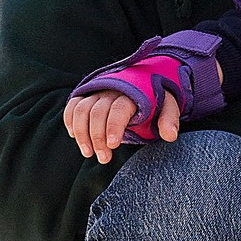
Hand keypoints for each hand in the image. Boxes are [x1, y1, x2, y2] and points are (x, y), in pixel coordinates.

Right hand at [63, 89, 179, 163]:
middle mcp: (111, 90)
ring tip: (88, 153)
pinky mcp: (87, 96)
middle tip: (104, 158)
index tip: (113, 145)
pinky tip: (75, 136)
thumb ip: (169, 118)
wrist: (145, 81)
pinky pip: (72, 106)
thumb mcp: (168, 105)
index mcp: (131, 93)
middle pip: (97, 112)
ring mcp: (97, 92)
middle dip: (97, 138)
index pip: (118, 109)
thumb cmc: (156, 98)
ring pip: (81, 110)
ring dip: (81, 133)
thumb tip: (170, 135)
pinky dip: (70, 120)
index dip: (113, 126)